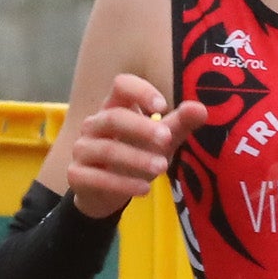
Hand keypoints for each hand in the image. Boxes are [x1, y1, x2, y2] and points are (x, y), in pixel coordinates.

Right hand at [65, 73, 197, 213]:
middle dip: (142, 127)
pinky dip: (122, 184)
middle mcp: (94, 124)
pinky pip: (97, 178)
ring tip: (162, 167)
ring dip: (136, 158)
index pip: (122, 85)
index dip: (141, 91)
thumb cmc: (134, 156)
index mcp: (115, 107)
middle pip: (114, 117)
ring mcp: (82, 149)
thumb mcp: (160, 141)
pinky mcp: (77, 175)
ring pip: (107, 149)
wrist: (103, 193)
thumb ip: (179, 125)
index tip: (163, 107)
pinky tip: (144, 189)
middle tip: (167, 139)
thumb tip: (200, 109)